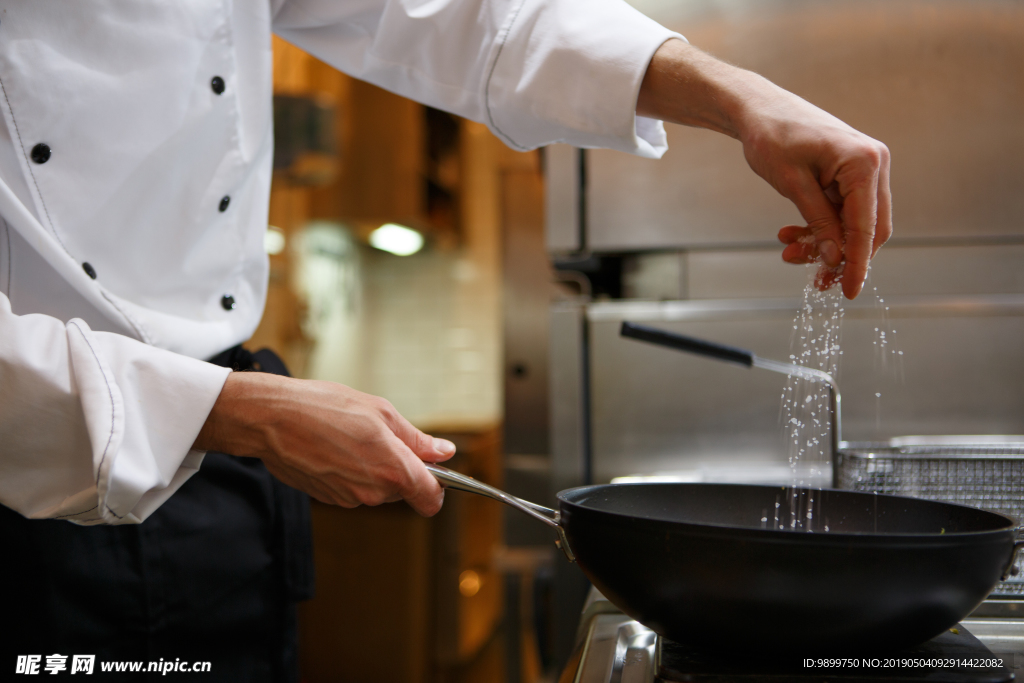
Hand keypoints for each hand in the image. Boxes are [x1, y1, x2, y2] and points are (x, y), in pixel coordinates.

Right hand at [193, 372, 455, 515]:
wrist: (272, 419)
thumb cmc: (324, 408)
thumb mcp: (380, 412)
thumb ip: (417, 439)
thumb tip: (445, 452)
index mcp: (393, 471)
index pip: (431, 498)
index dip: (438, 487)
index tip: (436, 472)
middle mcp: (373, 493)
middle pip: (403, 490)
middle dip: (399, 468)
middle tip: (380, 436)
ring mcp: (349, 499)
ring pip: (377, 489)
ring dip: (373, 468)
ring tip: (351, 438)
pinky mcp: (328, 498)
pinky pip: (353, 488)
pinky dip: (351, 472)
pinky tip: (334, 448)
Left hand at [637, 39, 891, 298]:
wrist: (757, 108)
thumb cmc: (771, 137)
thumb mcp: (792, 185)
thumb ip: (817, 222)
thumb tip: (834, 259)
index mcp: (864, 163)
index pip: (866, 227)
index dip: (857, 264)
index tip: (849, 292)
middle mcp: (874, 164)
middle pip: (869, 229)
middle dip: (840, 257)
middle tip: (814, 280)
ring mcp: (865, 168)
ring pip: (854, 223)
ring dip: (825, 243)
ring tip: (789, 253)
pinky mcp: (850, 173)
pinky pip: (842, 211)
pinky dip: (821, 227)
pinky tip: (792, 236)